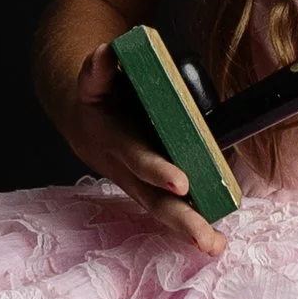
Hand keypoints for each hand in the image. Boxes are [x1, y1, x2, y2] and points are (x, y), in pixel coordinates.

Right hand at [58, 40, 226, 257]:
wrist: (82, 120)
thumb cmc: (97, 98)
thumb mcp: (93, 78)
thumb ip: (100, 67)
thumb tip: (108, 51)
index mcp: (114, 140)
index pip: (137, 157)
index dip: (156, 170)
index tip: (181, 183)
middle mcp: (127, 170)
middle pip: (152, 199)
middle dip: (179, 220)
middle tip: (205, 238)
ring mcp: (139, 184)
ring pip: (162, 211)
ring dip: (188, 232)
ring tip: (215, 247)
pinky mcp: (152, 190)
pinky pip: (170, 211)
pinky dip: (190, 228)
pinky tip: (214, 243)